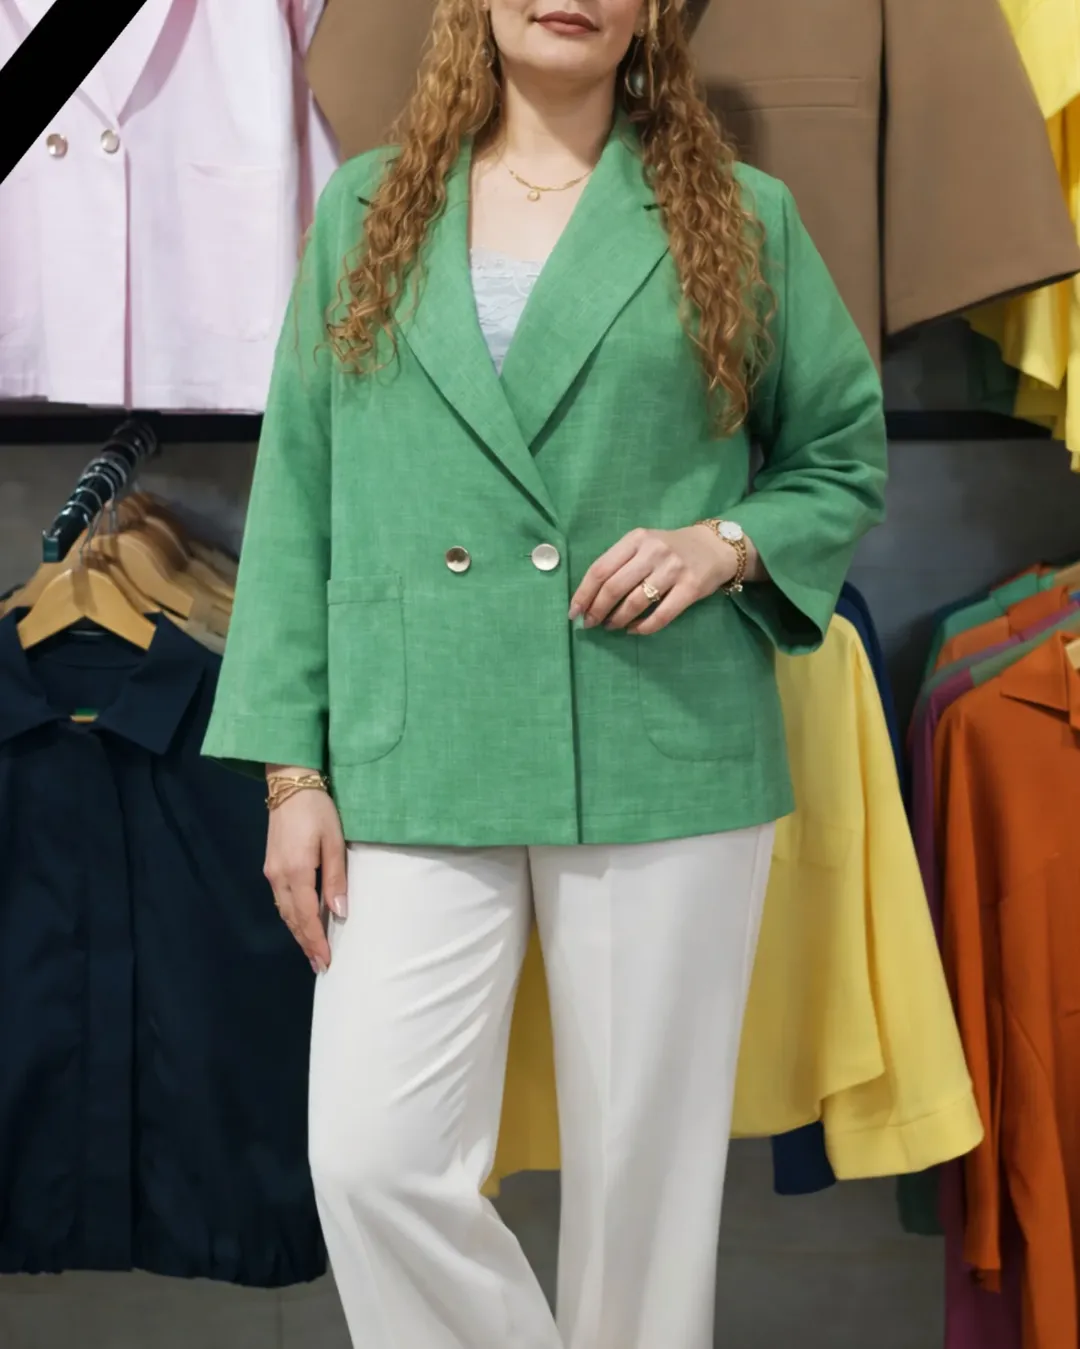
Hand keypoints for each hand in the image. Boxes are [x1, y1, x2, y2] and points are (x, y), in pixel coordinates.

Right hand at [263, 770, 346, 974]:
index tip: (325, 961)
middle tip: (320, 965)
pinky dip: (291, 916)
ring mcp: (271, 871)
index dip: (316, 940)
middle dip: (306, 943)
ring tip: (312, 950)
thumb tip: (339, 911)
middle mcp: (278, 877)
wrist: (289, 785)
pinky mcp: (270, 865)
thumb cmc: (317, 810)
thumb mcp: (333, 841)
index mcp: (296, 872)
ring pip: (283, 911)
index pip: (306, 916)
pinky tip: (300, 921)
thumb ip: (336, 878)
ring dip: (297, 932)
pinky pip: (280, 899)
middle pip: (291, 919)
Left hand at [570, 526, 740, 634]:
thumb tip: (589, 598)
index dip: (583, 593)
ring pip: (635, 602)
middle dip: (597, 610)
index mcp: (636, 539)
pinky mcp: (691, 588)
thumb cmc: (669, 549)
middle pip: (614, 587)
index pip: (600, 569)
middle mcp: (653, 551)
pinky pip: (661, 615)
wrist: (714, 547)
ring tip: (611, 626)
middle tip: (591, 624)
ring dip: (618, 619)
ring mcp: (673, 569)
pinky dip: (643, 627)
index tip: (574, 612)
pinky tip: (634, 630)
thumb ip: (619, 564)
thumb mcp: (643, 545)